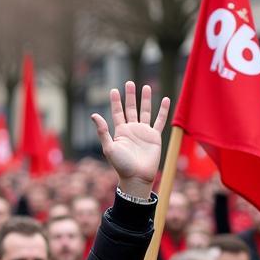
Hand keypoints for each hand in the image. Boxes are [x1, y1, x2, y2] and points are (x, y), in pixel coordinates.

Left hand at [91, 82, 168, 198]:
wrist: (136, 176)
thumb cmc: (121, 165)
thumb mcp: (109, 147)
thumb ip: (103, 131)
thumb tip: (94, 115)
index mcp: (120, 131)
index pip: (117, 112)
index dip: (116, 101)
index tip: (114, 90)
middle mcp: (132, 129)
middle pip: (131, 109)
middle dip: (130, 96)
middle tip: (129, 82)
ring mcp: (144, 132)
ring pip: (145, 112)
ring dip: (146, 100)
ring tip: (146, 87)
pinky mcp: (155, 136)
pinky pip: (160, 121)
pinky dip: (163, 111)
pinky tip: (166, 100)